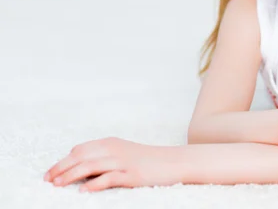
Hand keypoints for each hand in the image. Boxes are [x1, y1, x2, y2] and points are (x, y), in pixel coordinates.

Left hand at [45, 137, 183, 191]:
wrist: (174, 162)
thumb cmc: (148, 160)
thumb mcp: (124, 153)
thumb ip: (104, 157)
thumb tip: (81, 168)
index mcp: (111, 143)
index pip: (80, 149)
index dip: (63, 161)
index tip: (51, 173)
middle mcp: (114, 150)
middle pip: (81, 156)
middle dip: (61, 168)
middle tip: (48, 180)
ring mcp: (123, 162)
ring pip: (90, 166)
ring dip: (70, 175)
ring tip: (57, 185)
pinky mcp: (132, 174)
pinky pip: (108, 178)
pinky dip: (93, 184)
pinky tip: (83, 190)